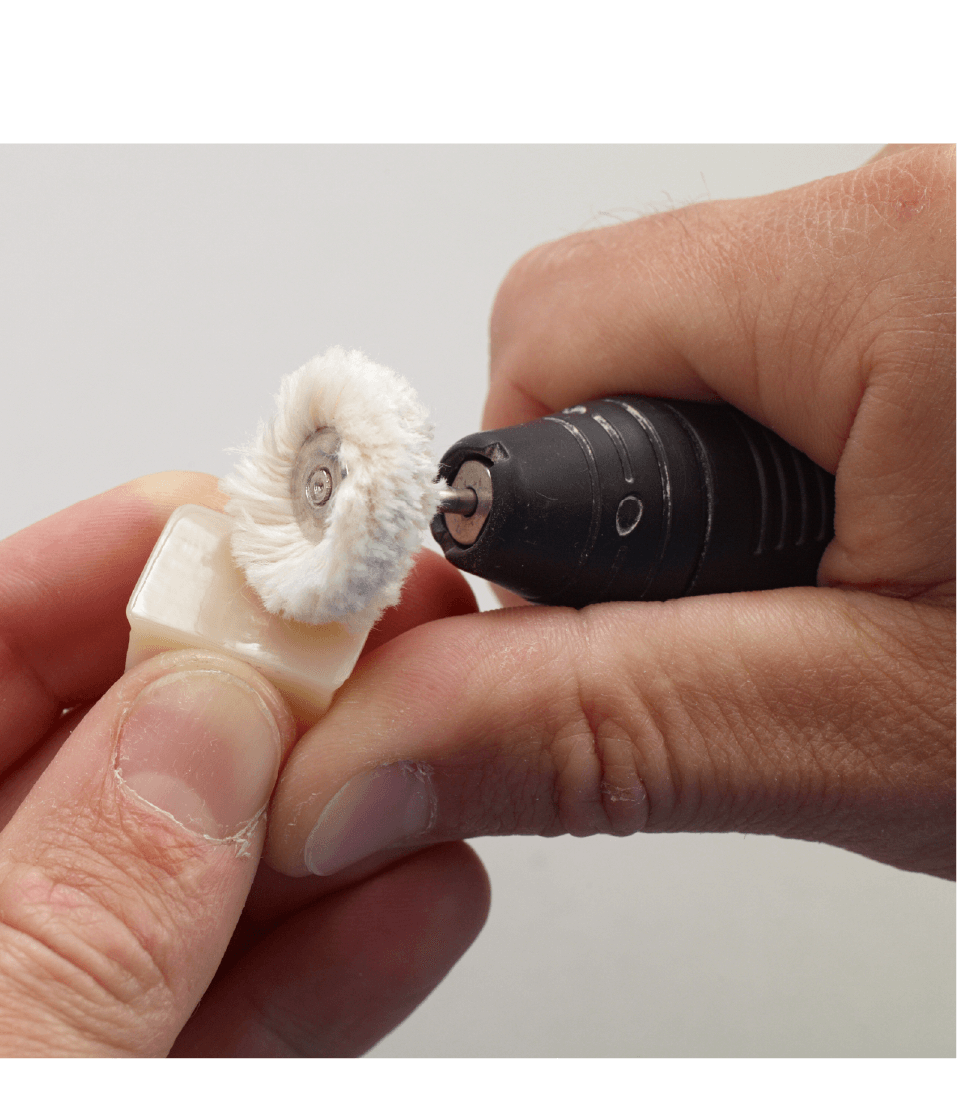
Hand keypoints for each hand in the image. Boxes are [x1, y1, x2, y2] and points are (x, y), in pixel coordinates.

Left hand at [0, 474, 486, 1056]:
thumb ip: (52, 947)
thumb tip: (193, 747)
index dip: (26, 610)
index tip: (174, 530)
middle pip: (36, 813)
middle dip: (204, 716)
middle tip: (333, 638)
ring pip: (142, 926)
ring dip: (292, 843)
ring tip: (419, 753)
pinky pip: (192, 1042)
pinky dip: (302, 984)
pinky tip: (403, 904)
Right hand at [265, 143, 955, 881]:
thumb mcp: (881, 731)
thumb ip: (603, 730)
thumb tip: (360, 762)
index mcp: (888, 268)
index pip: (545, 332)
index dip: (516, 508)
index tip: (553, 627)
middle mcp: (918, 211)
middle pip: (616, 326)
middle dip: (621, 505)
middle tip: (729, 633)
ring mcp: (948, 241)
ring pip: (708, 344)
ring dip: (714, 493)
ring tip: (842, 612)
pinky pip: (805, 345)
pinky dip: (799, 458)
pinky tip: (895, 559)